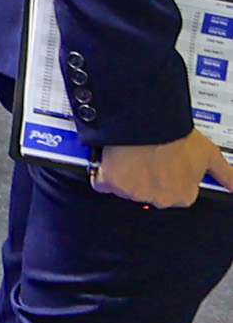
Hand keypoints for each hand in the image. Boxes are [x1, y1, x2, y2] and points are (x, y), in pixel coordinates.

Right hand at [95, 133, 228, 207]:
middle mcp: (160, 199)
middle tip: (148, 156)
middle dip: (146, 176)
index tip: (165, 162)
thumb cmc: (177, 136)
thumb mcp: (209, 155)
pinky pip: (102, 182)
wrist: (147, 122)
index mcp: (184, 196)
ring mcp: (134, 193)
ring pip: (126, 187)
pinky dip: (103, 172)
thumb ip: (226, 176)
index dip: (167, 175)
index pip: (173, 191)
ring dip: (125, 174)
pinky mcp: (111, 184)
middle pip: (148, 191)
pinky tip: (113, 158)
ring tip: (132, 153)